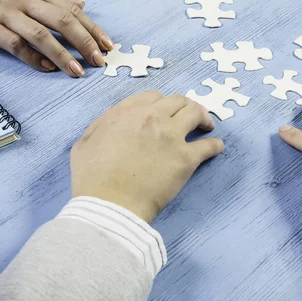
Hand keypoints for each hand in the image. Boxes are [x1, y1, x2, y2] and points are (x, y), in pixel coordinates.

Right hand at [0, 0, 113, 76]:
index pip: (72, 11)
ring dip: (62, 55)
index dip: (93, 29)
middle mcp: (25, 0)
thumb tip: (82, 4)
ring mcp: (6, 13)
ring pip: (41, 35)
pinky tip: (47, 68)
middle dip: (85, 42)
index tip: (108, 45)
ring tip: (78, 71)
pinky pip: (15, 45)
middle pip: (63, 21)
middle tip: (99, 61)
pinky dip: (32, 58)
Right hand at [70, 91, 223, 222]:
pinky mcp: (186, 158)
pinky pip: (208, 145)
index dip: (161, 103)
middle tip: (189, 117)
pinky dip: (215, 145)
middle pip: (178, 101)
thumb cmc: (92, 178)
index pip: (152, 96)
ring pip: (196, 113)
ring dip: (203, 117)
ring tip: (207, 126)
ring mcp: (171, 136)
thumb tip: (115, 119)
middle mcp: (152, 118)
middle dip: (185, 106)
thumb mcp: (84, 143)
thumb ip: (101, 125)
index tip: (165, 113)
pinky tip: (217, 147)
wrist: (110, 204)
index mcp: (126, 112)